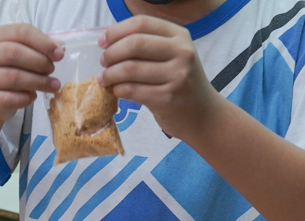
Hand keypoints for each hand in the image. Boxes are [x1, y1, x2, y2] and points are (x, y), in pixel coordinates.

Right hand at [0, 24, 62, 121]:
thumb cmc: (10, 71)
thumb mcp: (24, 55)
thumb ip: (40, 48)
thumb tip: (60, 48)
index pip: (21, 32)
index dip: (43, 42)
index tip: (60, 54)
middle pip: (14, 53)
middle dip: (39, 62)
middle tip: (52, 70)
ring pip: (12, 77)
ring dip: (38, 82)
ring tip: (52, 85)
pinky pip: (9, 98)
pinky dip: (26, 98)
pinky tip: (33, 96)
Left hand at [101, 16, 220, 139]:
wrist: (202, 113)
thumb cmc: (179, 82)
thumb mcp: (172, 55)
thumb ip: (147, 45)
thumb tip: (108, 43)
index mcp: (179, 36)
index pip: (141, 23)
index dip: (116, 32)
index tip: (102, 43)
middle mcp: (181, 52)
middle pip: (134, 44)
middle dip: (111, 54)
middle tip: (103, 63)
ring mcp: (177, 76)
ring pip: (129, 69)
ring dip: (110, 74)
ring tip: (105, 79)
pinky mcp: (167, 98)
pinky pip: (131, 90)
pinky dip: (117, 90)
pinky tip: (116, 90)